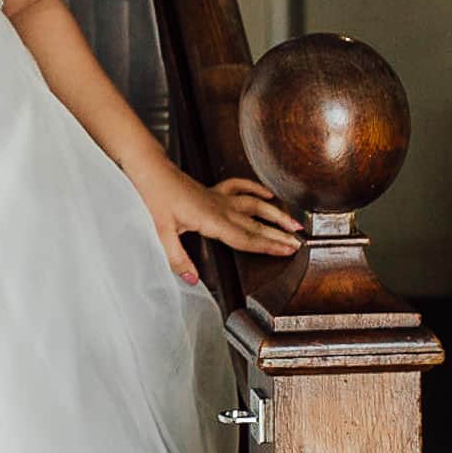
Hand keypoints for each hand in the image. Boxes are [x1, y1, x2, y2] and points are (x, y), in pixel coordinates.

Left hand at [139, 165, 301, 285]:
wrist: (152, 173)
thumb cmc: (156, 200)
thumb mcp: (162, 233)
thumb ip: (178, 259)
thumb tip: (191, 280)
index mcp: (212, 221)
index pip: (246, 238)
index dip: (268, 246)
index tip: (286, 251)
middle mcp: (221, 208)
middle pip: (256, 225)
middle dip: (279, 236)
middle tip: (299, 244)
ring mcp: (220, 198)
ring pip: (255, 205)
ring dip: (276, 214)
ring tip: (295, 224)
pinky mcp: (215, 190)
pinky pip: (241, 187)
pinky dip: (256, 189)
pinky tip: (269, 194)